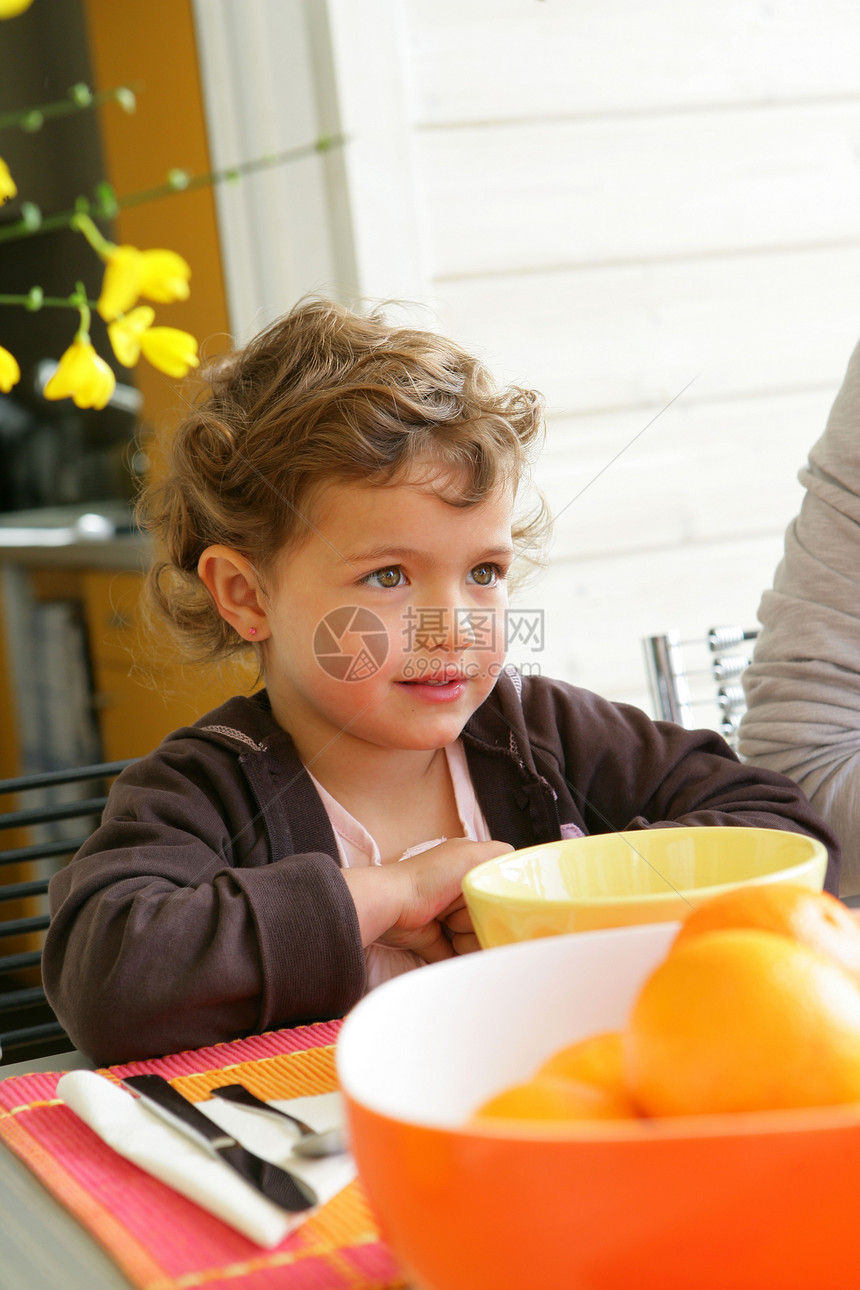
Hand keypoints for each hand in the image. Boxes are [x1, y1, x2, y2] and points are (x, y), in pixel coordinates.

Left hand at [344, 837, 511, 964]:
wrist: (393, 904)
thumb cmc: (431, 876)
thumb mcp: (471, 854)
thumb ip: (502, 854)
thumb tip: (522, 863)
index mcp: (471, 869)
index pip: (504, 885)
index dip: (504, 892)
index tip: (497, 894)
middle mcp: (464, 893)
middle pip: (496, 915)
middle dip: (483, 914)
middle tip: (463, 905)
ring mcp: (453, 918)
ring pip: (483, 936)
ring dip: (468, 933)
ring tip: (447, 922)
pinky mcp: (442, 942)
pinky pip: (465, 954)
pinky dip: (461, 951)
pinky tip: (452, 941)